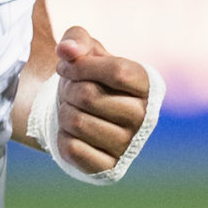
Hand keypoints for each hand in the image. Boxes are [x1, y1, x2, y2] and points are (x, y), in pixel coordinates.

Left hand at [52, 26, 151, 177]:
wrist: (80, 111)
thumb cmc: (87, 75)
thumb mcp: (84, 48)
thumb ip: (75, 39)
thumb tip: (66, 50)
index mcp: (146, 85)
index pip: (117, 71)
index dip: (82, 65)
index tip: (65, 65)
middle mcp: (143, 117)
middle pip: (90, 96)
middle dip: (68, 88)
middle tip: (69, 89)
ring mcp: (128, 146)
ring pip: (77, 122)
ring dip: (63, 111)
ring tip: (70, 107)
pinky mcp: (109, 168)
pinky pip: (72, 149)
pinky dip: (61, 136)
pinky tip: (70, 131)